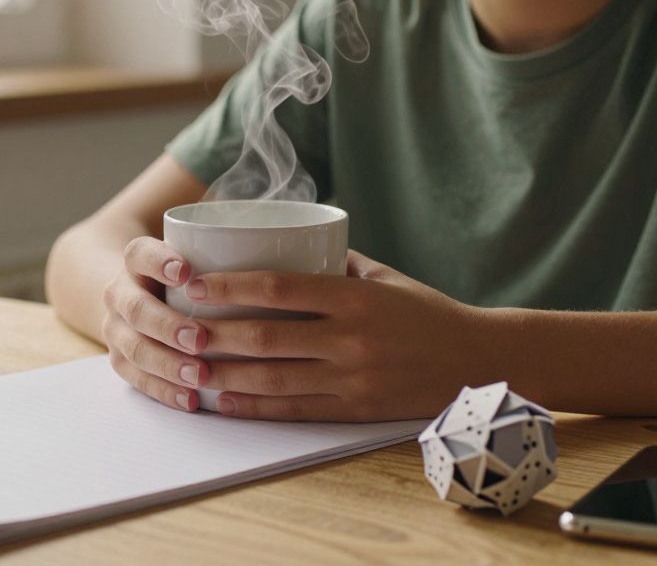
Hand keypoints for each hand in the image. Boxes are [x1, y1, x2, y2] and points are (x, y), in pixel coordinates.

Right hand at [101, 237, 208, 412]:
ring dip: (168, 364)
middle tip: (200, 339)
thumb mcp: (194, 256)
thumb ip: (221, 253)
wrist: (141, 295)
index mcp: (136, 260)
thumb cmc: (184, 276)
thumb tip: (275, 251)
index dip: (160, 262)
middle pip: (136, 309)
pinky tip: (191, 400)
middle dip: (168, 326)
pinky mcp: (121, 360)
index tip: (187, 272)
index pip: (140, 254)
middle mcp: (119, 293)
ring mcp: (116, 329)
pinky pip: (138, 380)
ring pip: (135, 349)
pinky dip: (165, 391)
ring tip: (199, 376)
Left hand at [189, 251, 490, 421]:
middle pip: (267, 337)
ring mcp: (352, 378)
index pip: (280, 287)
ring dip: (225, 373)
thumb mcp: (383, 277)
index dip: (231, 286)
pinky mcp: (356, 409)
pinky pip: (295, 410)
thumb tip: (280, 244)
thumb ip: (334, 264)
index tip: (195, 282)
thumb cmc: (426, 312)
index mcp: (355, 297)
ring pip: (274, 379)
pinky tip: (224, 399)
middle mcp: (351, 338)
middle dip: (215, 334)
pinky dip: (255, 406)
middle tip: (178, 328)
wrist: (478, 361)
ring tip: (189, 365)